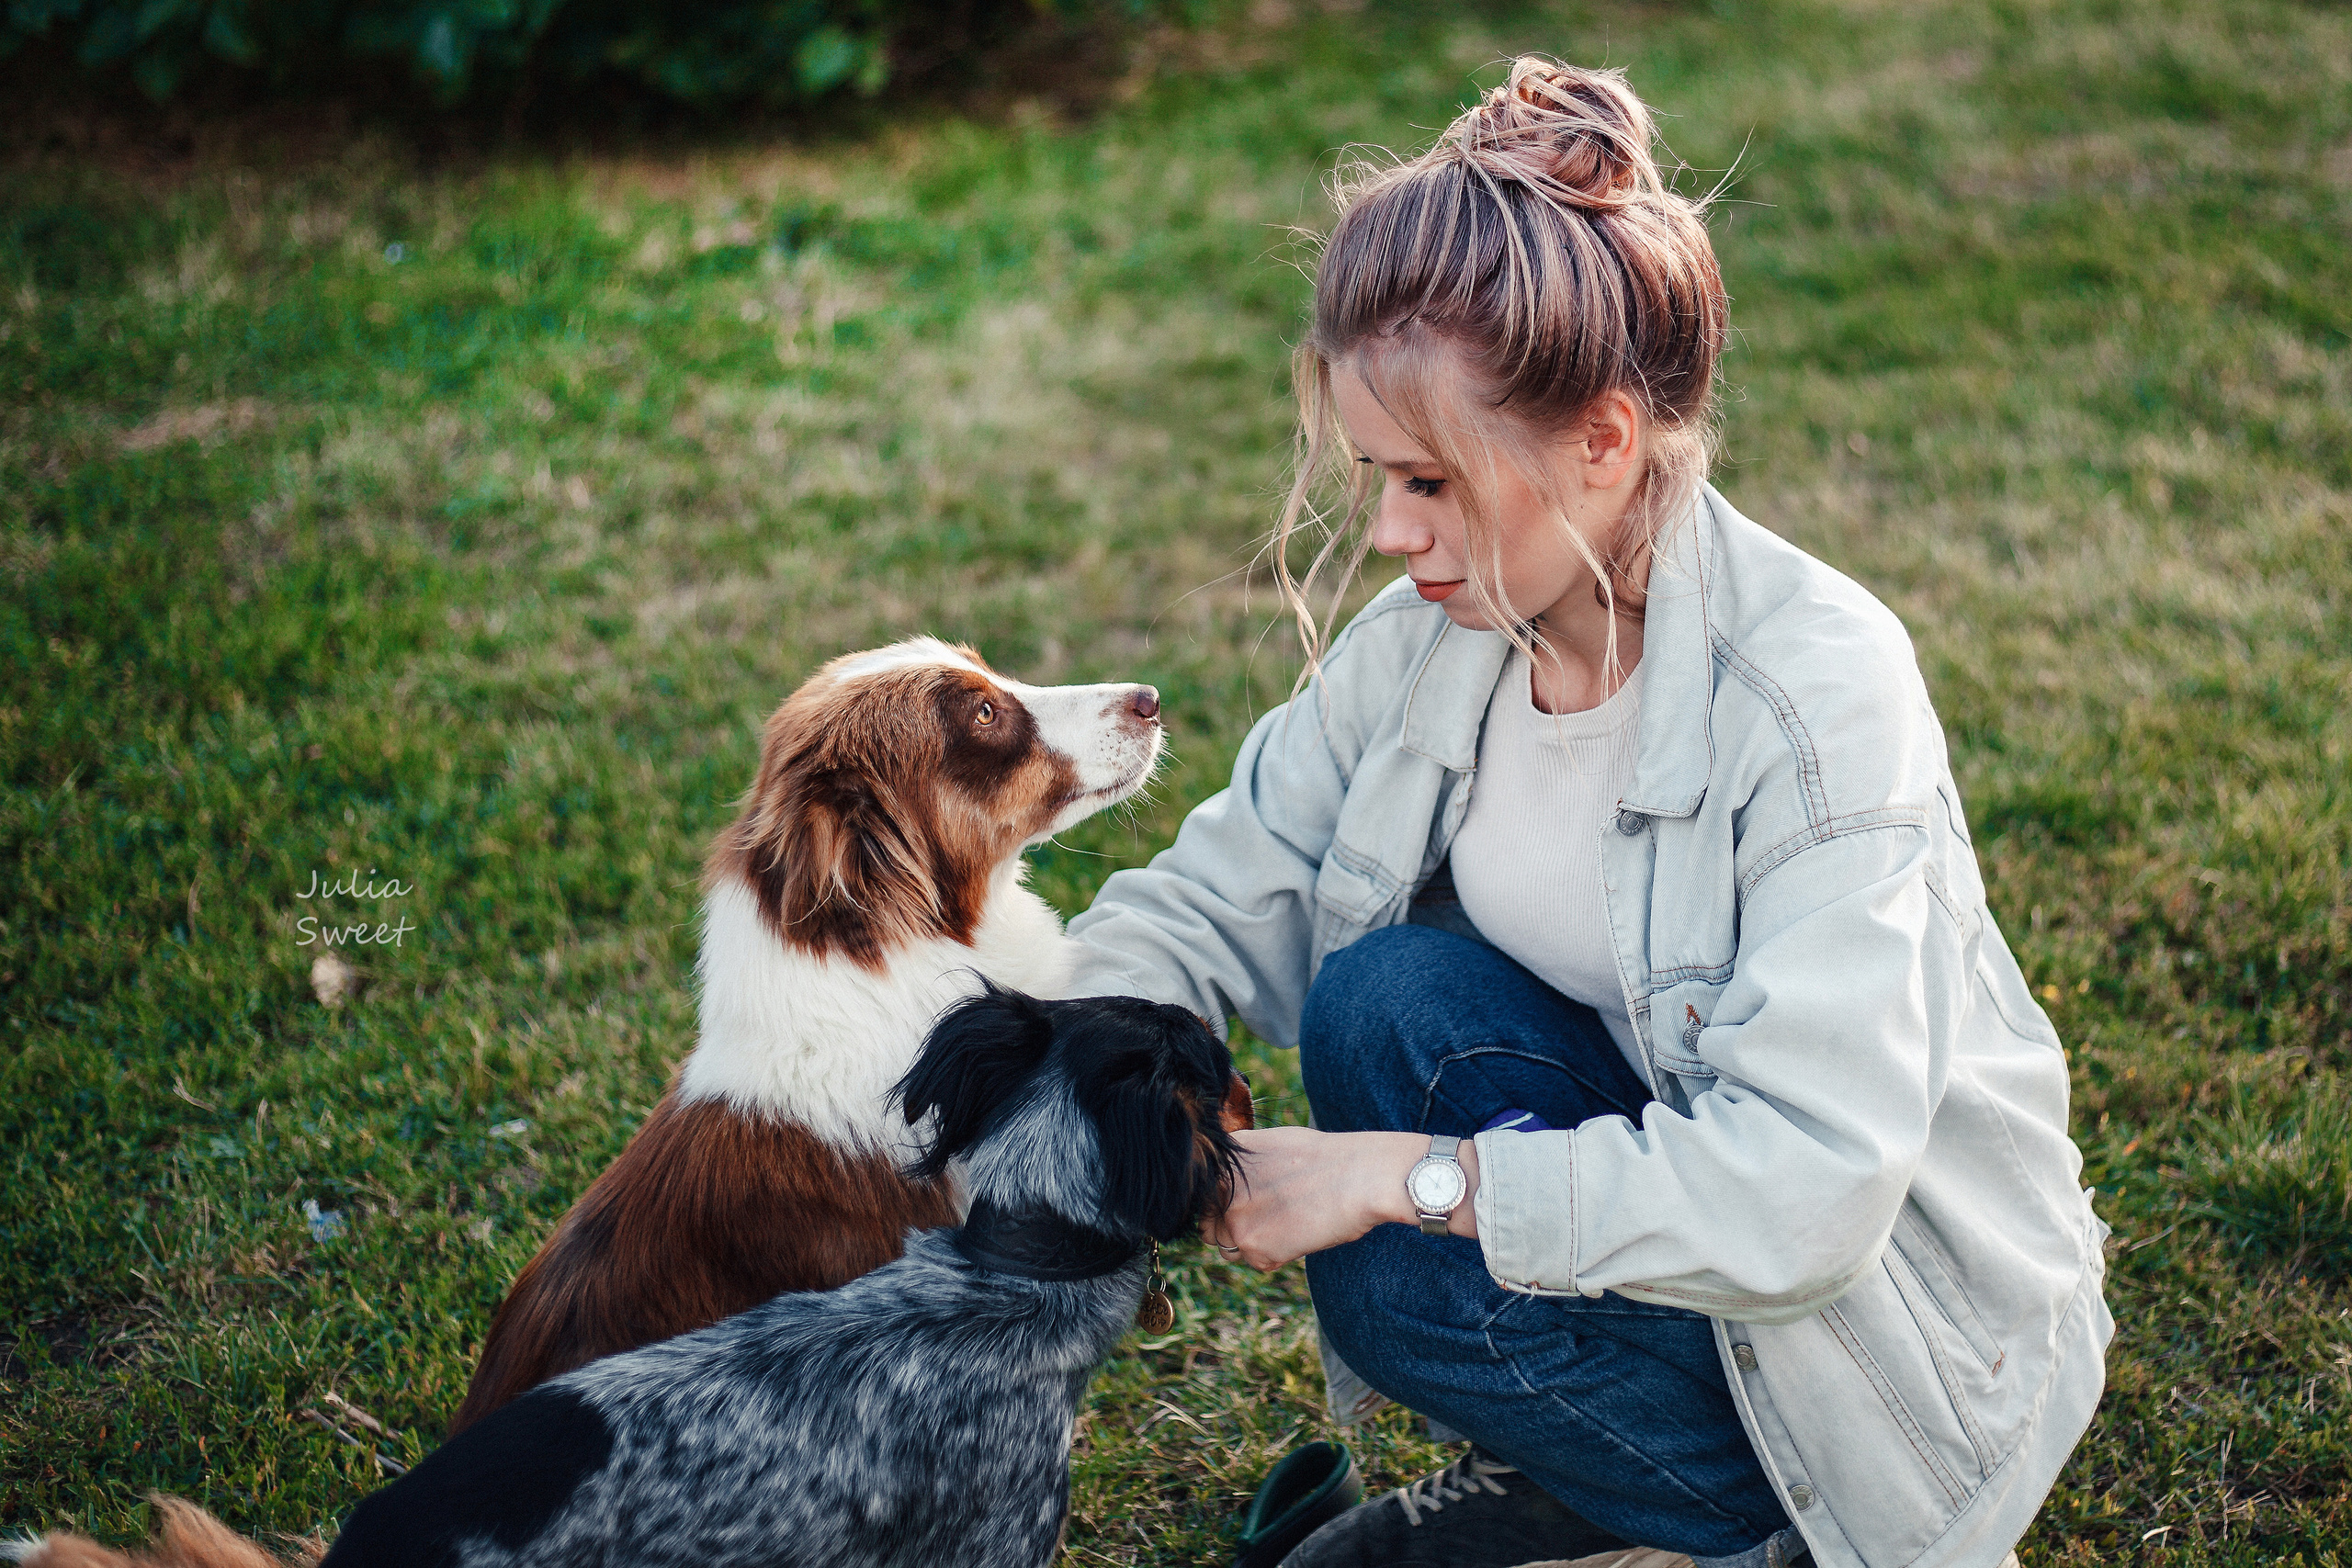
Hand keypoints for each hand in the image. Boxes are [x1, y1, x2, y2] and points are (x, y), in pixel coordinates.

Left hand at [1203, 1126, 1480, 1270]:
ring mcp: (1234, 1219)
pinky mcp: (1254, 1247)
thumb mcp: (1272, 1143)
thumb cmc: (1327, 1157)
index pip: (1202, 1197)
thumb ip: (1243, 1165)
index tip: (1246, 1207)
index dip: (1222, 1205)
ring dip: (1252, 1244)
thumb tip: (1228, 1182)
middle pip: (1208, 1226)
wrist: (1360, 1177)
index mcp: (1224, 1160)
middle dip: (1231, 1228)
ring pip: (1229, 1248)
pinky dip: (1276, 1256)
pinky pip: (1255, 1263)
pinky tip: (1300, 1236)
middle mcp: (1219, 1188)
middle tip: (1269, 1219)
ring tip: (1288, 1225)